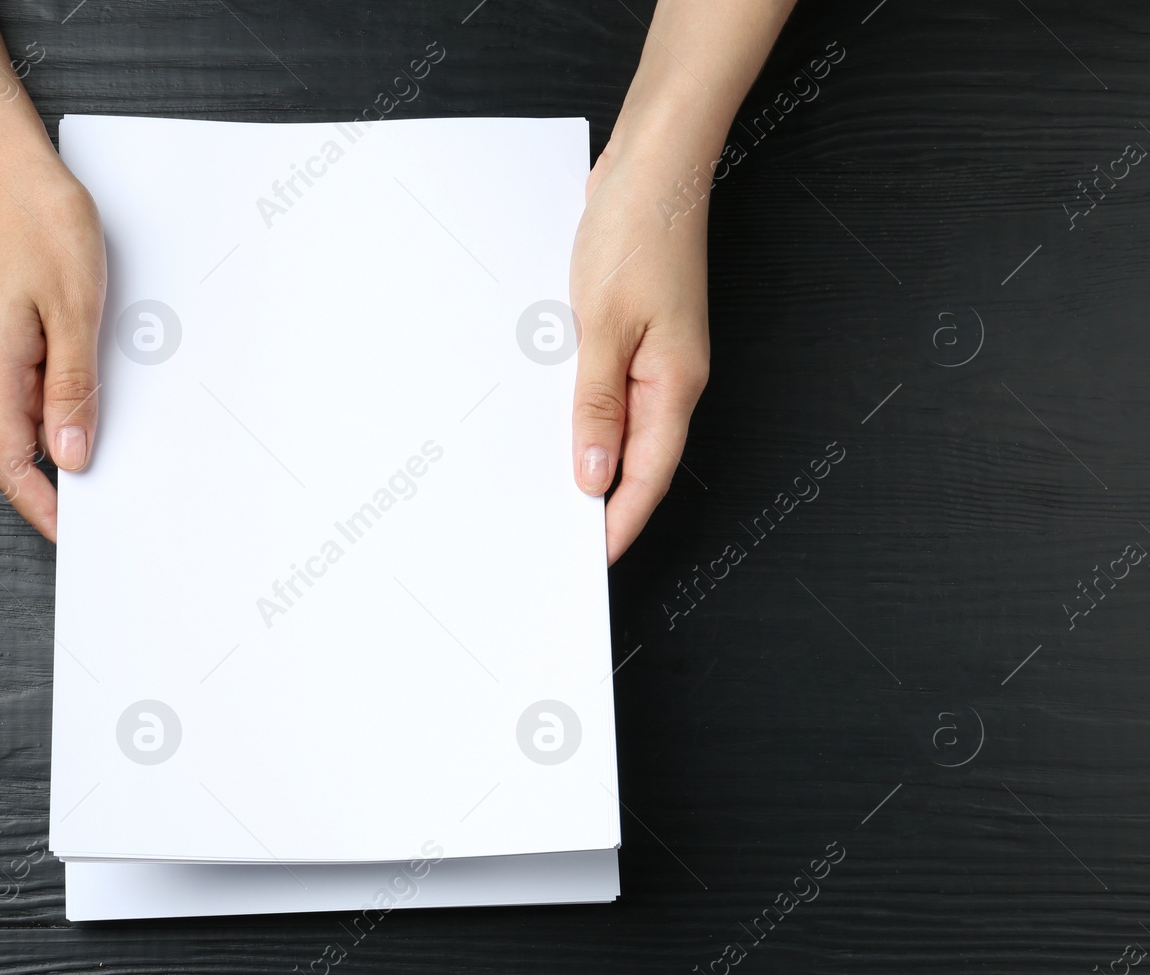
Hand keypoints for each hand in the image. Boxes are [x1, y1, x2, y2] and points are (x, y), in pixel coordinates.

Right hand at [0, 150, 106, 541]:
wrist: (4, 165)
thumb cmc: (39, 223)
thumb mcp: (73, 310)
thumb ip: (72, 388)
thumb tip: (70, 456)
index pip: (7, 461)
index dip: (39, 505)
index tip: (73, 534)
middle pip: (17, 442)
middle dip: (61, 474)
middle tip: (114, 496)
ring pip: (26, 411)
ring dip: (67, 429)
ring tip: (117, 438)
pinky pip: (30, 381)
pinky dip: (63, 395)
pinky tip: (95, 390)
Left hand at [569, 141, 710, 564]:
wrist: (653, 162)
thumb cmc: (636, 231)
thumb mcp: (603, 324)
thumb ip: (596, 404)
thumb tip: (594, 474)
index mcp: (674, 383)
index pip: (648, 475)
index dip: (620, 522)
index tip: (591, 560)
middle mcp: (673, 377)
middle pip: (640, 459)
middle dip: (606, 504)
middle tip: (562, 540)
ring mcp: (657, 354)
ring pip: (625, 426)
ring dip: (593, 460)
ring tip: (551, 495)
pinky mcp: (637, 331)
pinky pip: (611, 389)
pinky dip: (587, 415)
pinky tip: (556, 424)